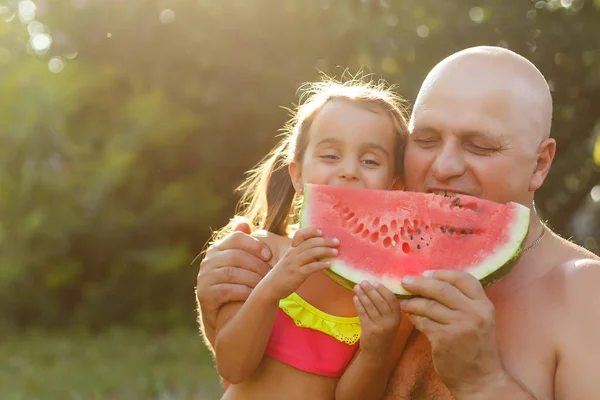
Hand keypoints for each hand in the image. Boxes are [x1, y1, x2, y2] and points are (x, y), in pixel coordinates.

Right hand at [196, 221, 271, 344]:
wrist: (222, 315)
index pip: (236, 238)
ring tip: (265, 285)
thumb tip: (243, 222)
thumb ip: (244, 245)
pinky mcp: (204, 294)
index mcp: (218, 249)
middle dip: (257, 265)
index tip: (269, 255)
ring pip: (232, 273)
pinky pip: (226, 290)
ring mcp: (204, 277)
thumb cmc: (236, 284)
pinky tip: (253, 295)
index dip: (254, 244)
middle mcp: (209, 260)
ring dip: (252, 279)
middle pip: (236, 256)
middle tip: (271, 274)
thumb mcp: (241, 264)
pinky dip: (242, 292)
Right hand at [261, 227, 338, 300]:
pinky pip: (310, 267)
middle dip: (325, 241)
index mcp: (291, 250)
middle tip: (337, 241)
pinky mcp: (296, 274)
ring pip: (311, 253)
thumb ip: (301, 255)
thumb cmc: (283, 275)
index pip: (299, 235)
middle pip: (310, 243)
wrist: (270, 288)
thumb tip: (319, 251)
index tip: (321, 231)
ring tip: (336, 252)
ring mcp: (294, 264)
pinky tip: (329, 264)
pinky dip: (321, 265)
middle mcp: (292, 254)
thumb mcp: (289, 261)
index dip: (310, 231)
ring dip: (325, 251)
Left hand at [353, 281, 401, 357]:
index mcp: (397, 316)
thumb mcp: (391, 320)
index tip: (374, 282)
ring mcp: (380, 326)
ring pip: (370, 306)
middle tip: (363, 282)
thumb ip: (387, 307)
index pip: (391, 299)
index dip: (382, 289)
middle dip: (370, 290)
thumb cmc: (384, 331)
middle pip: (379, 301)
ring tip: (356, 287)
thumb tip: (375, 286)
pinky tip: (355, 298)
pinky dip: (358, 304)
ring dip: (362, 295)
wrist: (378, 352)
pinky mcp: (369, 330)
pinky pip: (362, 314)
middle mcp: (390, 321)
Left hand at [399, 270, 505, 396]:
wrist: (480, 380)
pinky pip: (423, 322)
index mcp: (484, 305)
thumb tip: (433, 283)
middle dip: (419, 283)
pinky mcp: (444, 339)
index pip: (463, 278)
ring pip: (428, 305)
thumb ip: (464, 303)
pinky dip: (414, 317)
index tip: (426, 274)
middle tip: (405, 282)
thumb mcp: (480, 321)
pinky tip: (409, 316)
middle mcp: (474, 313)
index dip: (442, 273)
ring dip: (412, 302)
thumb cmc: (476, 348)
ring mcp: (459, 325)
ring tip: (404, 302)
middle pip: (441, 288)